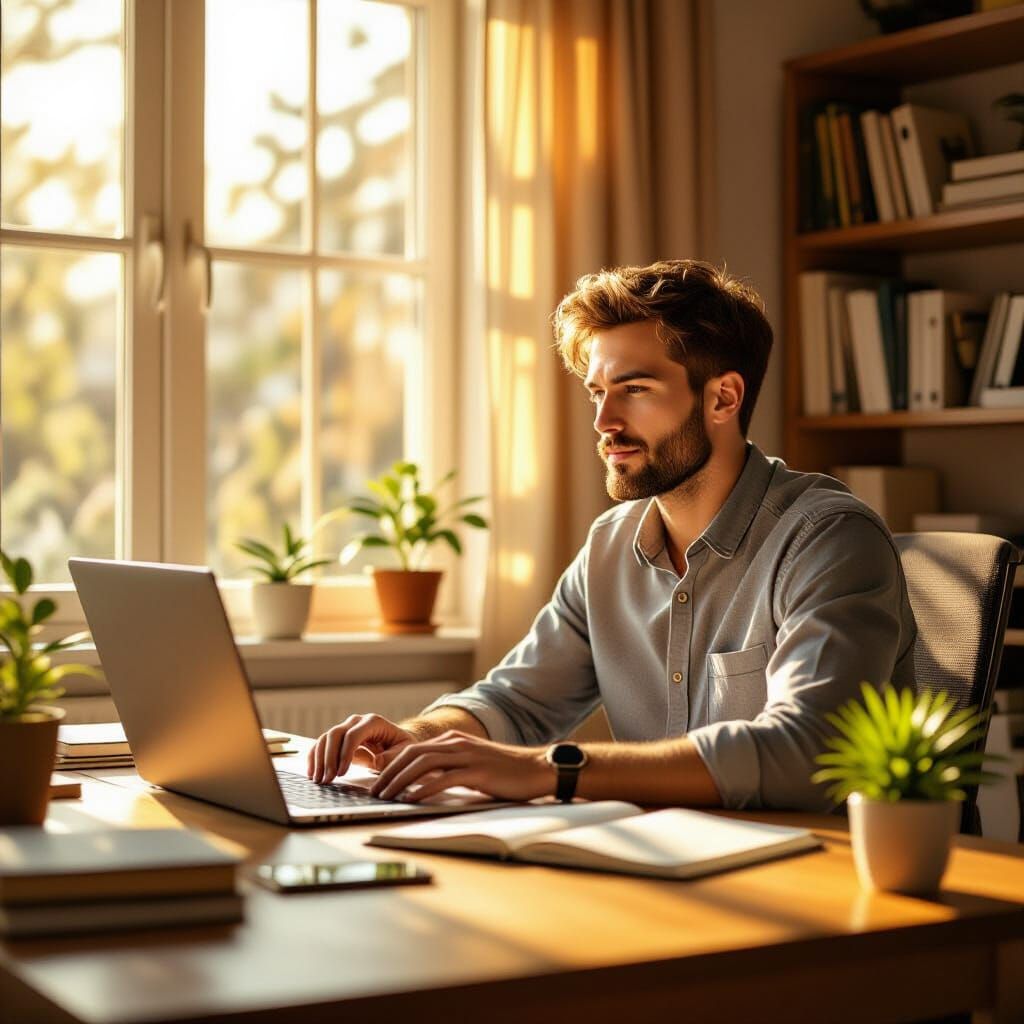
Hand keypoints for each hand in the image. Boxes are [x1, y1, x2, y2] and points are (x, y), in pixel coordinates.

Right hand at [307, 714, 415, 783]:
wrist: (397, 742)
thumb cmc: (401, 746)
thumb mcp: (403, 751)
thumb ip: (392, 757)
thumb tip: (376, 761)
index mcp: (373, 722)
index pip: (353, 735)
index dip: (345, 754)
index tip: (342, 773)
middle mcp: (356, 721)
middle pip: (335, 734)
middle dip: (329, 758)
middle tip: (327, 779)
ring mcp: (345, 727)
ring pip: (325, 739)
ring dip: (319, 760)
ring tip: (319, 780)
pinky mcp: (338, 738)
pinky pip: (321, 745)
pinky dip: (315, 758)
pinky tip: (312, 773)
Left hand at [369, 731, 551, 802]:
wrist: (537, 768)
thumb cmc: (506, 772)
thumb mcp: (472, 765)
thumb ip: (449, 769)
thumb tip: (423, 784)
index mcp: (453, 741)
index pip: (413, 749)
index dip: (391, 764)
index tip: (377, 782)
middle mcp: (456, 743)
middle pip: (412, 754)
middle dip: (388, 773)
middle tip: (373, 792)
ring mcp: (467, 755)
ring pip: (423, 764)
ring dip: (400, 781)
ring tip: (385, 797)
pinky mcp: (477, 771)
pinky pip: (444, 778)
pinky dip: (424, 789)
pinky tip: (411, 800)